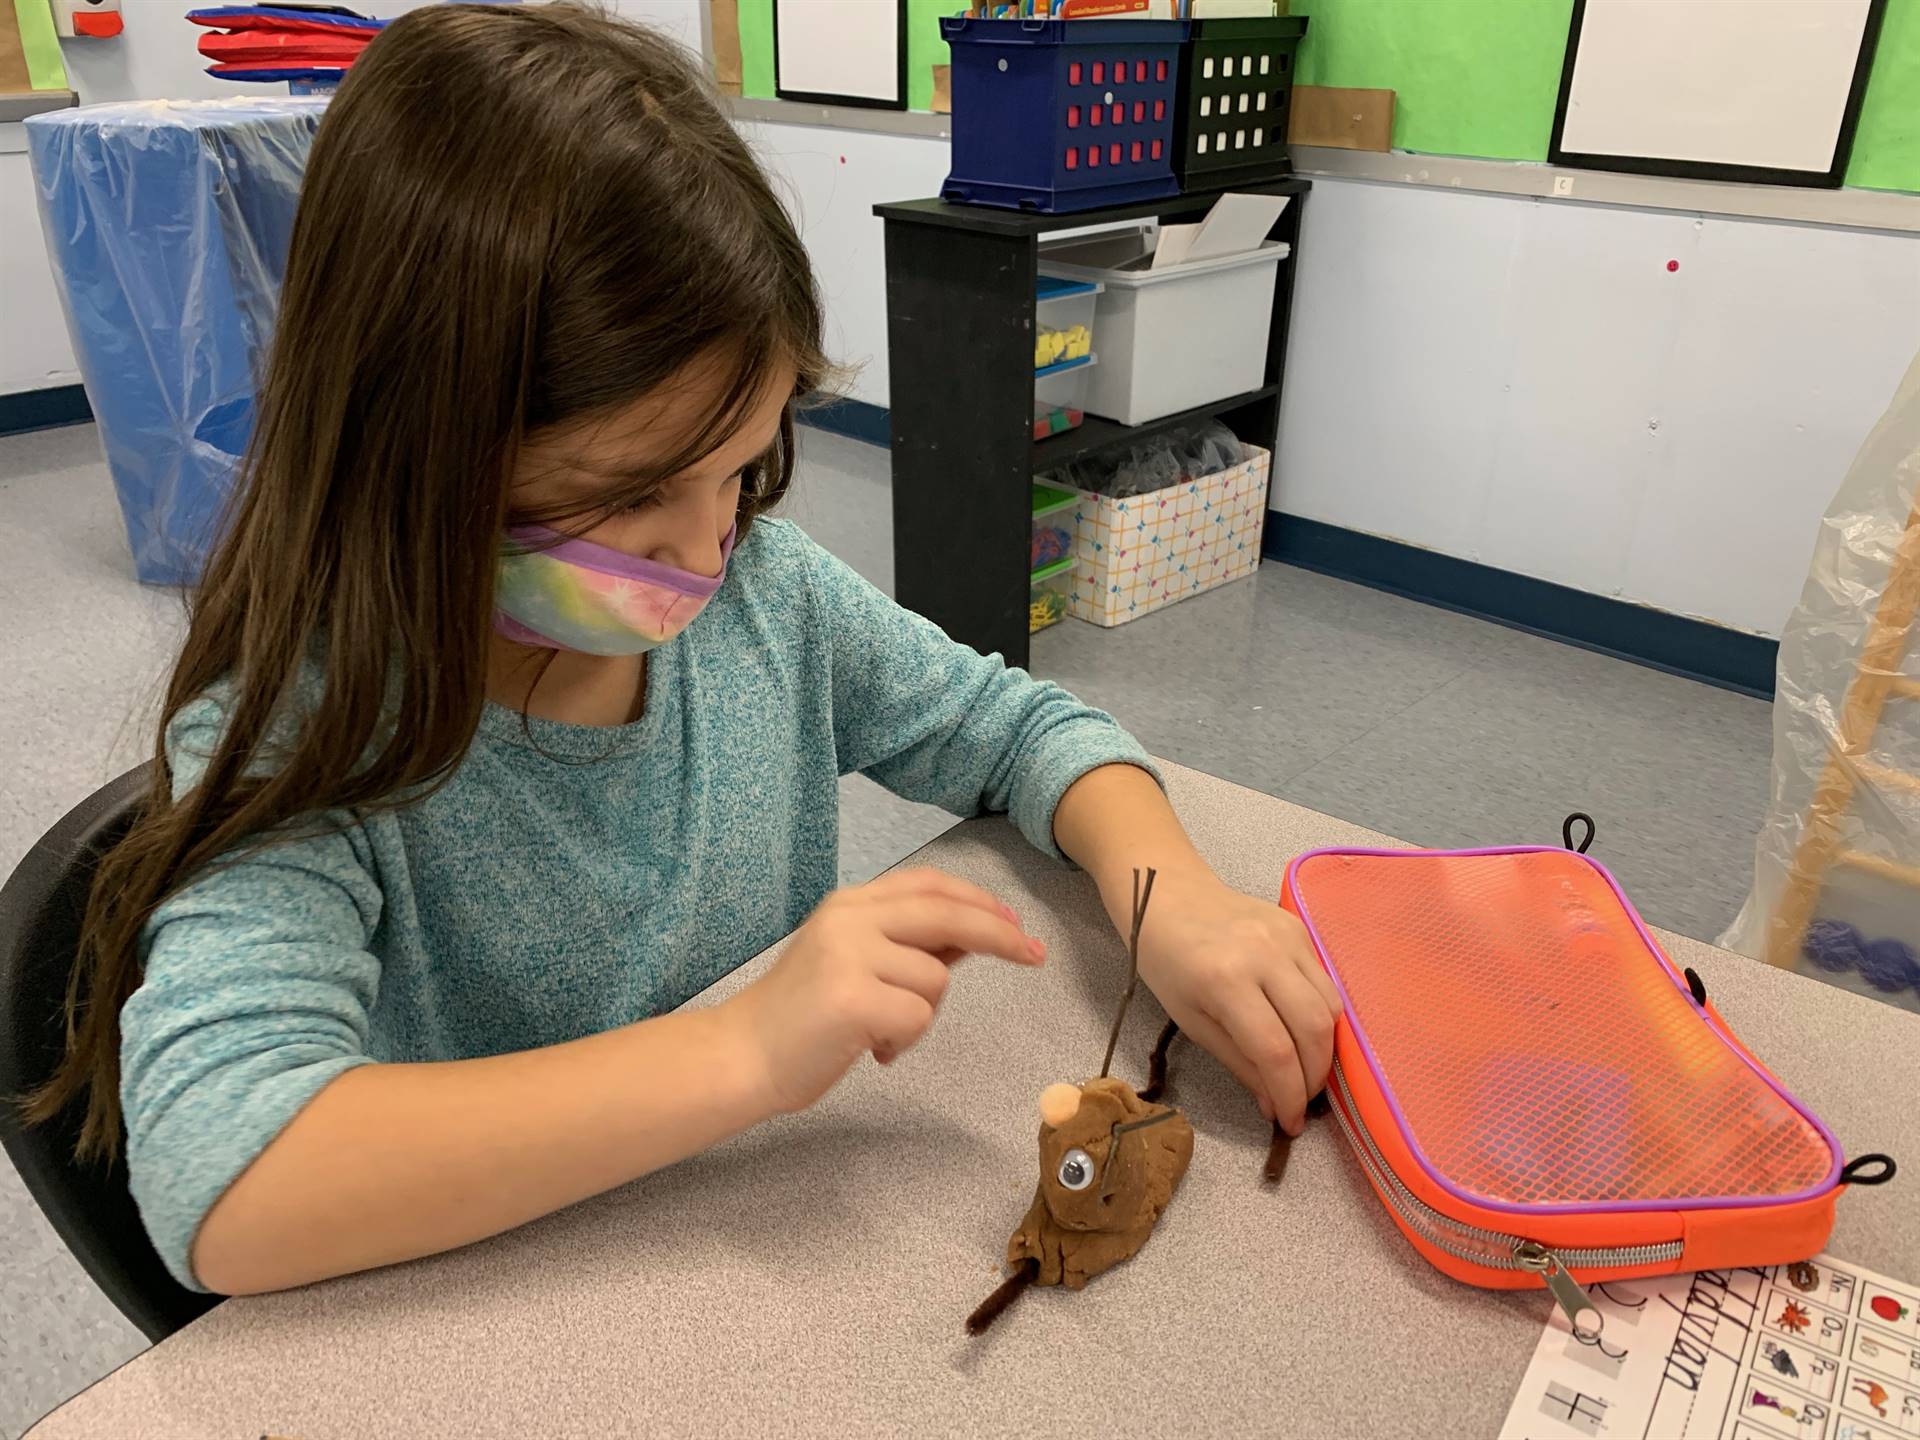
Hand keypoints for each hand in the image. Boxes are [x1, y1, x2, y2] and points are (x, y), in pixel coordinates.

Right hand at [724, 868, 1045, 1113]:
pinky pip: (918, 1016)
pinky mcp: (852, 999)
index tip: (1013, 922)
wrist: (741, 1056)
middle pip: (947, 914)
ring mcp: (849, 956)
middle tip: (1034, 954)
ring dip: (922, 1015)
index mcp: (849, 904)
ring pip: (936, 978)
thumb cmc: (800, 1017)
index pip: (928, 884)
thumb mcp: (852, 961)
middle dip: (999, 934)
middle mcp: (849, 919)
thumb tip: (972, 936)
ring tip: (880, 1033)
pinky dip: (905, 1041)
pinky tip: (872, 1049)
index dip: (978, 900)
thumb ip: (905, 944)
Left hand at [1133, 870, 1341, 1134]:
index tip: (1290, 1123)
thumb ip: (1239, 1062)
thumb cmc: (1166, 960)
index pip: (1276, 1051)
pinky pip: (1326, 982)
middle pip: (1315, 1030)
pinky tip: (1303, 1033)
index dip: (1289, 1095)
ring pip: (1331, 1007)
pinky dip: (1322, 1016)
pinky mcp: (1300, 928)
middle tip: (1300, 1101)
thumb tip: (1274, 1105)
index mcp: (1225, 980)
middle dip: (1315, 1077)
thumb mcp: (1190, 1019)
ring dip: (1325, 1050)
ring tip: (1304, 1072)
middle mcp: (1265, 954)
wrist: (1168, 892)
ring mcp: (1289, 936)